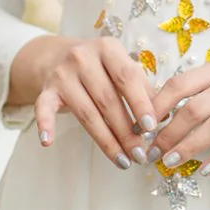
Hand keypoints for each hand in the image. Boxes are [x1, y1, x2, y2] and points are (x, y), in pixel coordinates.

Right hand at [35, 36, 159, 168]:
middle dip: (126, 131)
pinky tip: (47, 142)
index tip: (151, 128)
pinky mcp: (46, 90)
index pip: (127, 77)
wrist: (59, 56)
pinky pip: (44, 109)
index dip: (140, 103)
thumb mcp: (123, 68)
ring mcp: (62, 74)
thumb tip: (165, 118)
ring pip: (87, 113)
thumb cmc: (102, 68)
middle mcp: (83, 57)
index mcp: (108, 48)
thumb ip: (143, 88)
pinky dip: (45, 125)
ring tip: (123, 161)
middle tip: (140, 154)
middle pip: (108, 100)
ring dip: (106, 141)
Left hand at [148, 62, 209, 175]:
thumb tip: (160, 114)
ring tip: (170, 163)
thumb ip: (200, 91)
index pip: (179, 85)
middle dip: (167, 134)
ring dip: (188, 147)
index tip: (142, 126)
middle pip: (192, 109)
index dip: (157, 106)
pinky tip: (205, 170)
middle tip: (151, 152)